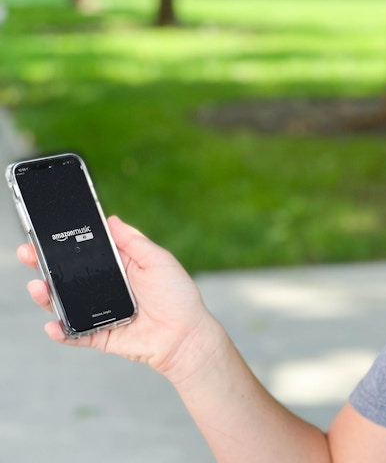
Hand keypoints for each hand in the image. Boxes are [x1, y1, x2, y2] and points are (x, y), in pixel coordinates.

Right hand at [18, 216, 223, 382]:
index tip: (45, 233)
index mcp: (119, 267)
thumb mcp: (159, 260)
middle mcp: (105, 288)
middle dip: (45, 265)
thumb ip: (134, 242)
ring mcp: (99, 313)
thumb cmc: (178, 296)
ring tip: (38, 287)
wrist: (186, 334)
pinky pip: (74, 334)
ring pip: (65, 304)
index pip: (86, 253)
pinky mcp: (99, 336)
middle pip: (68, 276)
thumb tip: (111, 219)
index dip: (66, 244)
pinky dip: (61, 331)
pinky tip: (52, 324)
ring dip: (47, 296)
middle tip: (28, 254)